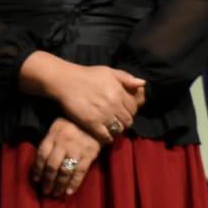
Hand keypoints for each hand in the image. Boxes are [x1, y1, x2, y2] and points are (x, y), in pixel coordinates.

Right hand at [21, 52, 142, 142]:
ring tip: (110, 125)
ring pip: (118, 129)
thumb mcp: (108, 71)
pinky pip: (106, 136)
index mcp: (119, 92)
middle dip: (123, 121)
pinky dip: (107, 137)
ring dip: (116, 129)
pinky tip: (104, 133)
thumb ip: (126, 77)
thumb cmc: (87, 74)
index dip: (129, 110)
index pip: (133, 108)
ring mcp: (103, 115)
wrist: (64, 80)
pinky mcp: (92, 123)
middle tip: (116, 119)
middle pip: (128, 121)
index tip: (122, 110)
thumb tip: (143, 84)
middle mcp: (114, 105)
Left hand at [31, 117, 101, 198]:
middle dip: (47, 181)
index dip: (37, 169)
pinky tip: (68, 192)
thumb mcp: (57, 127)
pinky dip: (74, 184)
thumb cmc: (72, 122)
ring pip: (64, 171)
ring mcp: (76, 150)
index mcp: (53, 136)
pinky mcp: (88, 155)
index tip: (36, 180)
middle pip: (51, 166)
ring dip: (59, 185)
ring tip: (55, 194)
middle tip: (45, 191)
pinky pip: (80, 172)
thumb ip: (50, 142)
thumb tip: (41, 161)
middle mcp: (63, 144)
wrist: (95, 118)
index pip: (41, 155)